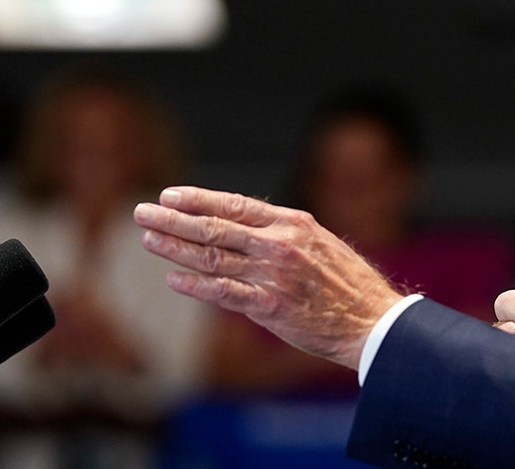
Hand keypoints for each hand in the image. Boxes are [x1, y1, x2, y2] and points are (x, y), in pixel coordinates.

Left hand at [133, 186, 403, 370]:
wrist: (371, 319)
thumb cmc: (347, 282)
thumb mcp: (320, 242)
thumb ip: (282, 234)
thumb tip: (242, 228)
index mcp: (294, 223)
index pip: (236, 204)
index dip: (199, 199)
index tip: (170, 195)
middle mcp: (280, 245)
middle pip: (215, 227)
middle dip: (174, 220)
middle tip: (143, 213)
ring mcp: (273, 275)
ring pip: (213, 257)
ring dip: (175, 248)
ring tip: (148, 239)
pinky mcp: (270, 307)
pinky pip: (224, 293)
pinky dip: (196, 285)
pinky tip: (173, 278)